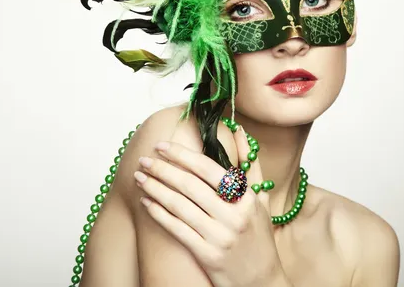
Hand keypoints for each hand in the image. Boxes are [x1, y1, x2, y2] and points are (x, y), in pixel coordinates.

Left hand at [134, 127, 285, 286]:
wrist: (262, 282)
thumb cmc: (259, 237)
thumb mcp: (261, 201)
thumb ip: (250, 165)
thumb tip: (240, 132)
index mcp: (247, 198)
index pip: (210, 169)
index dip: (183, 155)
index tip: (163, 145)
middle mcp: (234, 216)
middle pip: (191, 185)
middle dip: (163, 169)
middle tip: (145, 159)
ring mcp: (220, 237)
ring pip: (180, 205)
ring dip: (156, 188)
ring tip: (140, 177)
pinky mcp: (208, 255)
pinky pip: (177, 229)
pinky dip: (159, 213)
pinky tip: (146, 202)